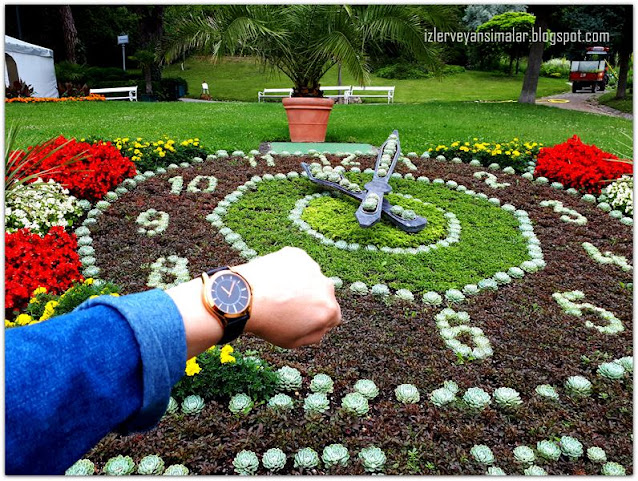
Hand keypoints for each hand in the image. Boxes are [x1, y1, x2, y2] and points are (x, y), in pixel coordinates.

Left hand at [166, 247, 341, 356]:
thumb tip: (321, 325)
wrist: (245, 297)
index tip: (300, 319)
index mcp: (329, 310)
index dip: (316, 319)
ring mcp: (312, 268)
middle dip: (310, 299)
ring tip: (277, 292)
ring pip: (310, 277)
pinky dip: (288, 270)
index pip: (332, 316)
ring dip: (300, 283)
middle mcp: (326, 286)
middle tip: (287, 306)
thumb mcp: (294, 342)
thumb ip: (315, 335)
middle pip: (322, 294)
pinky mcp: (297, 254)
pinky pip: (297, 264)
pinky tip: (273, 279)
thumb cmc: (268, 323)